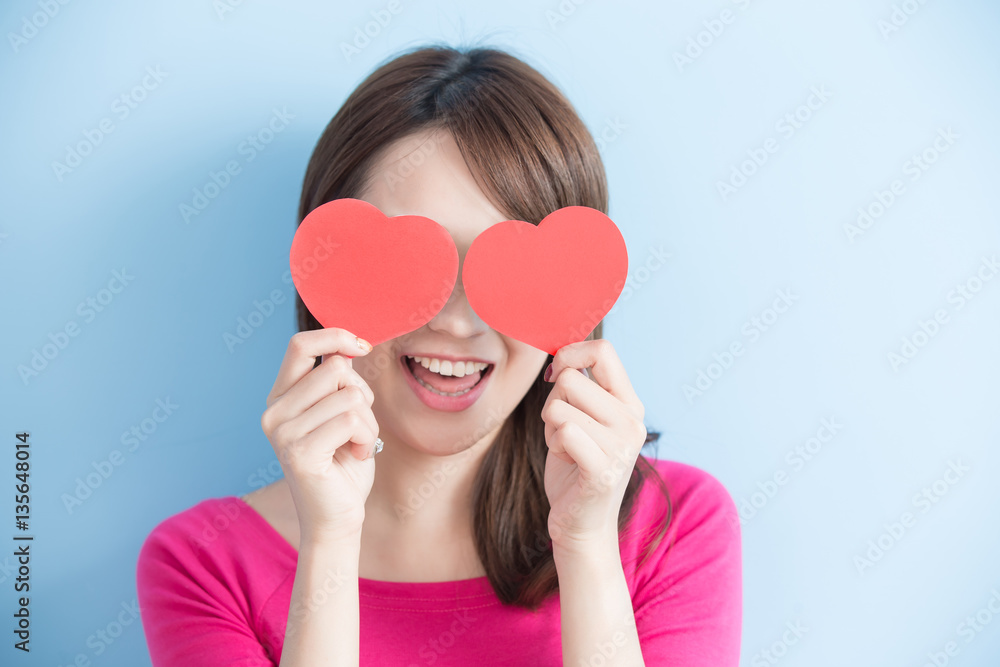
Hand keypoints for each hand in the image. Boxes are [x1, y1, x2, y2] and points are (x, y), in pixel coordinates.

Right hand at [260, 328, 379, 544]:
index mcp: (281, 398)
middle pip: (336, 368)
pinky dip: (367, 437)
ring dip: (368, 421)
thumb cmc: (344, 464)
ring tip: (356, 445)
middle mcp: (274, 412)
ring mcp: (282, 432)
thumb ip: (338, 381)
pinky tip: (356, 456)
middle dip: (362, 395)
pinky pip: (352, 420)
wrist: (338, 518)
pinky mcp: (299, 451)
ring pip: (350, 395)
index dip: (335, 337)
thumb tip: (348, 346)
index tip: (362, 347)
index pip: (300, 344)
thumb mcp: (341, 412)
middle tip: (358, 426)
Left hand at [540, 339, 646, 551]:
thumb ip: (581, 386)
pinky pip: (564, 431)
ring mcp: (621, 445)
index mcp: (630, 403)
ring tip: (566, 447)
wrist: (582, 523)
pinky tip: (567, 461)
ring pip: (559, 406)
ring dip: (550, 427)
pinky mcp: (604, 469)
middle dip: (552, 401)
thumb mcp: (584, 418)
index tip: (556, 375)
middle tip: (562, 430)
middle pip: (570, 379)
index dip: (570, 354)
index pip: (603, 350)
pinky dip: (554, 444)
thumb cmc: (575, 466)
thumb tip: (560, 353)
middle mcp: (632, 421)